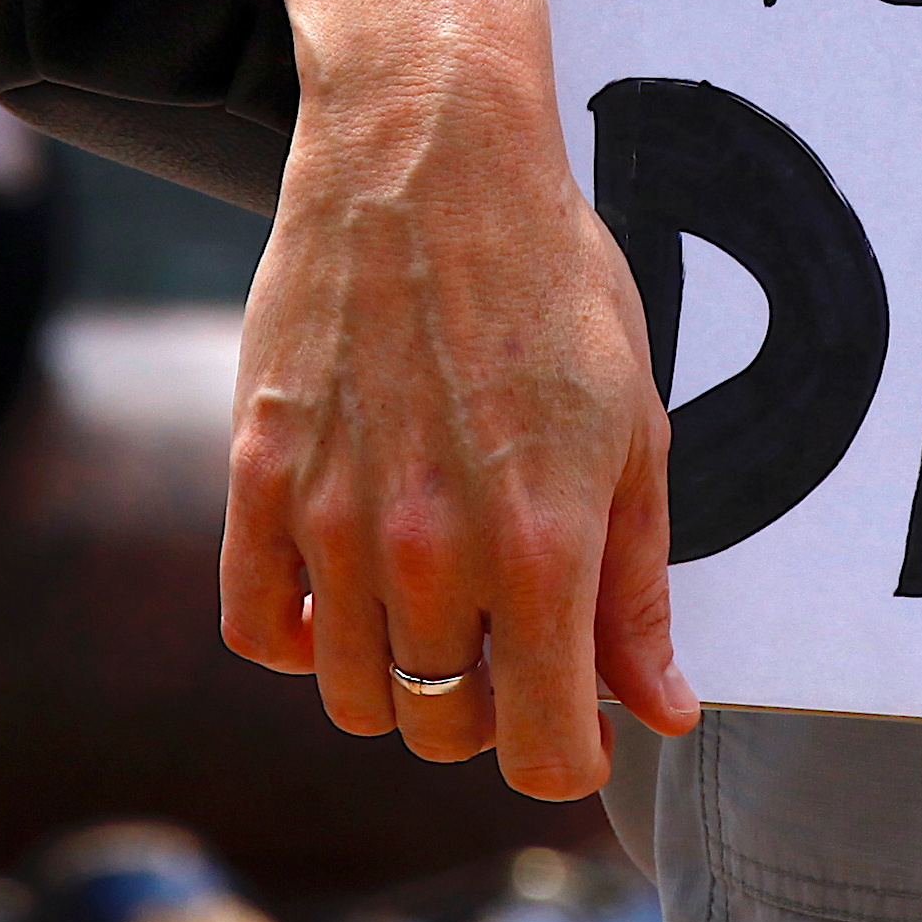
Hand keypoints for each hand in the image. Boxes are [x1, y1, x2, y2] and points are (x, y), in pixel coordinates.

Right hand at [216, 43, 698, 798]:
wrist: (429, 160)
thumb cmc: (552, 284)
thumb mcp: (634, 431)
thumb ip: (639, 587)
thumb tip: (663, 710)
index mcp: (544, 544)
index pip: (543, 751)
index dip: (568, 760)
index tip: (576, 731)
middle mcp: (432, 550)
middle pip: (441, 730)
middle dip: (486, 714)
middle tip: (509, 647)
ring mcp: (332, 518)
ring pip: (353, 694)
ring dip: (400, 678)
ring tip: (434, 607)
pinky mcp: (258, 477)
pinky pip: (259, 627)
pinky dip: (301, 636)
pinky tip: (344, 588)